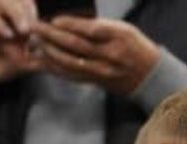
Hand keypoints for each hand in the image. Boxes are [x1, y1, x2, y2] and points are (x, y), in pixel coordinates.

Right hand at [0, 0, 41, 85]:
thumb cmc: (1, 66)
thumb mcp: (27, 65)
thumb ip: (41, 59)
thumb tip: (59, 58)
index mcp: (18, 22)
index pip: (29, 5)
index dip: (38, 11)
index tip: (48, 26)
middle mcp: (5, 18)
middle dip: (29, 10)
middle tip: (36, 26)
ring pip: (2, 2)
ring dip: (16, 13)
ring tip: (24, 30)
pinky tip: (8, 36)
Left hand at [33, 16, 160, 95]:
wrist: (150, 76)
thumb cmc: (136, 48)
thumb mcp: (124, 29)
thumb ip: (99, 26)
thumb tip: (71, 22)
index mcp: (118, 37)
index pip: (90, 30)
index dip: (70, 24)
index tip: (54, 19)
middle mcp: (109, 55)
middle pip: (76, 46)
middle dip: (53, 36)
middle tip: (36, 27)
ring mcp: (102, 71)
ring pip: (71, 62)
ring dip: (50, 52)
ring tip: (36, 42)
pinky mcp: (97, 81)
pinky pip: (72, 75)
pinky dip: (56, 67)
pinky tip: (45, 60)